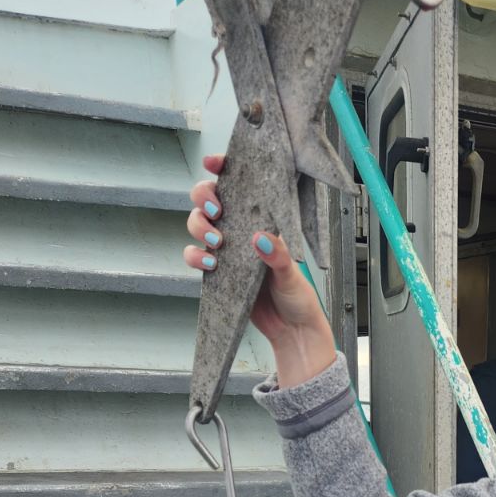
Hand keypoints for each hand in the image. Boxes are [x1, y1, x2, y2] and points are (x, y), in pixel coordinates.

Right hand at [185, 154, 335, 384]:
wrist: (292, 332)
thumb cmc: (299, 299)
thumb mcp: (292, 275)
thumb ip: (278, 256)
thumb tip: (260, 239)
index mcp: (263, 221)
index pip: (240, 185)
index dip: (222, 169)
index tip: (212, 164)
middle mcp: (242, 230)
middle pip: (208, 200)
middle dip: (204, 198)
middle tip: (217, 211)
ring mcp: (228, 250)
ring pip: (198, 225)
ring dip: (199, 228)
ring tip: (217, 244)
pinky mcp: (218, 272)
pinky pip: (196, 256)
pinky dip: (196, 256)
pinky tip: (210, 265)